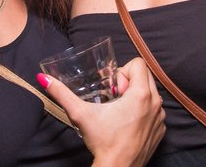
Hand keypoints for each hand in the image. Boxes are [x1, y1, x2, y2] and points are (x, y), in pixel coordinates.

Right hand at [38, 58, 164, 166]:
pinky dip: (144, 112)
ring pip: (151, 93)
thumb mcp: (80, 114)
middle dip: (129, 83)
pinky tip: (128, 124)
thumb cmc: (103, 142)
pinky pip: (155, 110)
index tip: (113, 89)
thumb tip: (44, 79)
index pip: (138, 63)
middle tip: (115, 99)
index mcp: (141, 94)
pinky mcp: (161, 130)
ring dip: (137, 97)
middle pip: (145, 76)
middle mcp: (155, 103)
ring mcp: (161, 118)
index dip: (122, 72)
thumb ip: (61, 94)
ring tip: (120, 112)